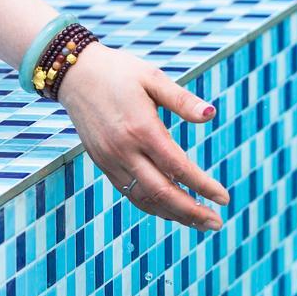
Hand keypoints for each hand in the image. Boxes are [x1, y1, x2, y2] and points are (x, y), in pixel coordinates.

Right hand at [57, 44, 228, 230]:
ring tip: (201, 223)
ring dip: (174, 215)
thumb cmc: (118, 72)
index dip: (203, 186)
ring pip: (144, 199)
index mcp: (141, 128)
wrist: (72, 73)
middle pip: (161, 192)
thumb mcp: (152, 77)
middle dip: (191, 211)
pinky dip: (153, 207)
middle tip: (217, 223)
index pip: (178, 167)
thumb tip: (211, 114)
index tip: (224, 198)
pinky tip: (173, 212)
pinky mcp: (102, 164)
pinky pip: (129, 193)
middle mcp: (124, 150)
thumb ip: (182, 99)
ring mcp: (110, 160)